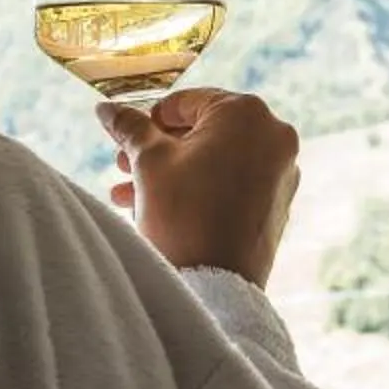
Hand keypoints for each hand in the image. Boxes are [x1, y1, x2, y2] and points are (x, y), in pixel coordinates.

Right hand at [99, 89, 302, 286]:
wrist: (214, 286)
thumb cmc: (182, 215)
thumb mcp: (148, 162)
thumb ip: (129, 127)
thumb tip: (106, 108)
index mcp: (246, 113)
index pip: (184, 102)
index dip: (147, 121)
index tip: (125, 142)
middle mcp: (274, 136)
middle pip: (202, 132)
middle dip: (157, 151)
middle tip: (122, 167)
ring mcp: (282, 171)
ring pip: (215, 161)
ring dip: (172, 173)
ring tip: (129, 194)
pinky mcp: (278, 203)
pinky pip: (233, 184)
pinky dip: (200, 189)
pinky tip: (161, 208)